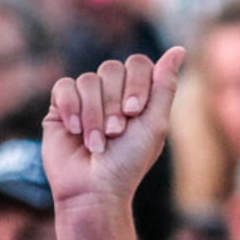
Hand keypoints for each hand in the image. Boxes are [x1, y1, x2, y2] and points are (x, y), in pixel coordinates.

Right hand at [42, 47, 185, 211]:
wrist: (94, 189)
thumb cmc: (128, 162)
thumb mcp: (154, 124)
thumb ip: (164, 86)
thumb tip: (179, 50)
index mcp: (137, 95)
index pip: (138, 64)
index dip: (136, 84)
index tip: (134, 111)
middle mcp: (111, 93)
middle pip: (111, 69)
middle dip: (113, 104)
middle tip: (115, 133)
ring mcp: (85, 99)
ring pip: (87, 80)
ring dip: (93, 115)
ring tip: (96, 143)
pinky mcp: (60, 107)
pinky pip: (63, 87)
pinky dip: (71, 109)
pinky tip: (74, 131)